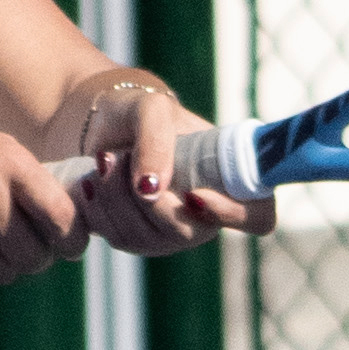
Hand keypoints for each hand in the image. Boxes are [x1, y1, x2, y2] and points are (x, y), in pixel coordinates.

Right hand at [0, 109, 87, 290]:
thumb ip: (26, 176)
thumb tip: (68, 216)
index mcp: (9, 162)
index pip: (62, 217)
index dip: (73, 239)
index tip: (71, 243)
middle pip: (36, 255)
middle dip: (38, 257)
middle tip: (30, 247)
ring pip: (7, 271)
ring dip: (7, 266)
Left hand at [60, 70, 275, 252]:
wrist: (100, 125)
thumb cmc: (140, 114)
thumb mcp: (152, 109)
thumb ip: (157, 140)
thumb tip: (152, 189)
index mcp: (229, 180)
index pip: (257, 217)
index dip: (233, 214)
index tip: (195, 194)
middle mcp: (206, 215)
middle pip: (187, 233)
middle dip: (148, 200)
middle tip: (119, 158)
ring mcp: (171, 233)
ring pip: (147, 239)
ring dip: (116, 198)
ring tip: (103, 159)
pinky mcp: (136, 240)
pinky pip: (119, 239)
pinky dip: (100, 209)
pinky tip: (91, 182)